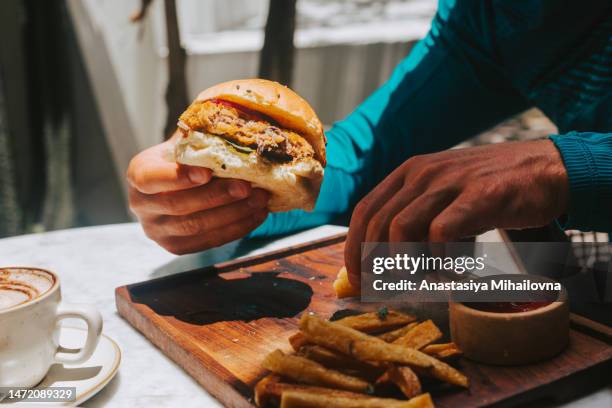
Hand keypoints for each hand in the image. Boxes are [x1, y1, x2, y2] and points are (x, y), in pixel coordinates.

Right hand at [127, 137, 269, 253]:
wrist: (186, 181)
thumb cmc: (189, 156)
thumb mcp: (189, 139)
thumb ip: (201, 132)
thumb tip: (234, 116)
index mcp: (138, 173)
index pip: (150, 179)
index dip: (178, 178)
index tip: (207, 172)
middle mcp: (140, 205)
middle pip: (178, 206)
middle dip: (217, 196)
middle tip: (247, 186)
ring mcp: (156, 230)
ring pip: (196, 227)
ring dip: (233, 214)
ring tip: (260, 199)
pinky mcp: (175, 247)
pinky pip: (208, 242)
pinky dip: (236, 229)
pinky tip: (256, 215)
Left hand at [345, 139, 568, 285]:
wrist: (546, 168)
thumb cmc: (491, 189)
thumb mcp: (445, 193)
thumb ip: (416, 216)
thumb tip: (383, 260)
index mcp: (409, 171)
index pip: (364, 210)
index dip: (354, 247)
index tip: (357, 277)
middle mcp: (422, 173)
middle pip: (377, 224)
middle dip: (373, 263)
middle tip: (385, 289)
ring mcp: (450, 182)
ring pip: (402, 228)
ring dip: (406, 265)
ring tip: (423, 281)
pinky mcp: (479, 196)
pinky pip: (441, 234)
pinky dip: (441, 260)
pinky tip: (455, 272)